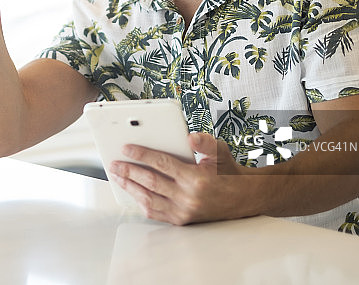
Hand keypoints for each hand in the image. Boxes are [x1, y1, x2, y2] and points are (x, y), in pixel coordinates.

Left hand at [109, 132, 256, 224]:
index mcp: (197, 179)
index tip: (126, 148)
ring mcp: (184, 212)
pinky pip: (155, 213)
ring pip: (149, 200)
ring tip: (118, 176)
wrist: (243, 198)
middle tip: (114, 163)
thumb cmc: (228, 173)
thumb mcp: (221, 151)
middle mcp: (188, 198)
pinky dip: (141, 202)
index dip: (142, 155)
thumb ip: (205, 142)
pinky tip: (133, 191)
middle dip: (129, 171)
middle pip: (150, 183)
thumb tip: (190, 137)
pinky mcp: (182, 221)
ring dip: (130, 187)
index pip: (162, 164)